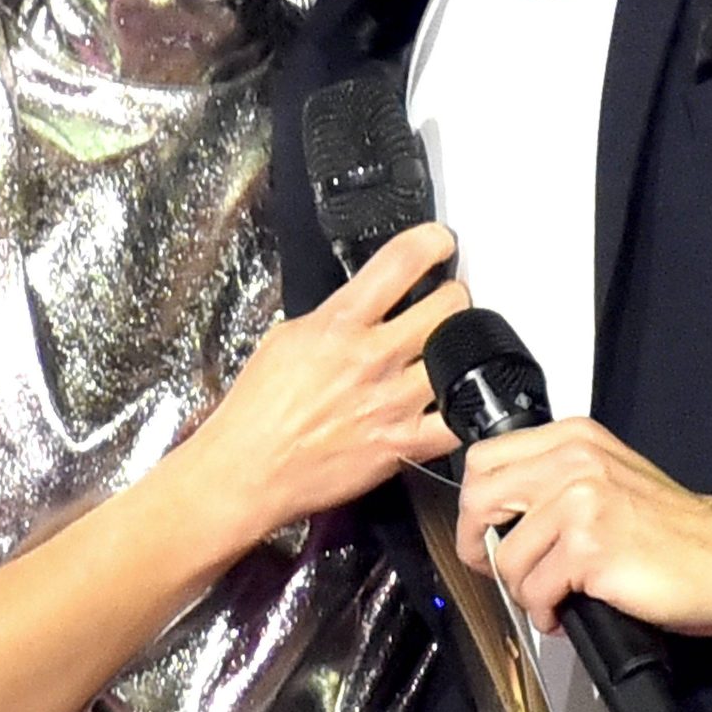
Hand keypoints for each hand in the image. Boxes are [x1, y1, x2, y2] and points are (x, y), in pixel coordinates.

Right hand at [182, 223, 467, 541]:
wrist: (247, 470)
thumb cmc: (257, 410)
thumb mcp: (287, 338)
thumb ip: (334, 316)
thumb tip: (366, 300)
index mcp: (339, 324)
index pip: (400, 262)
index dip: (431, 242)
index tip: (439, 242)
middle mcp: (371, 357)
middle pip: (446, 306)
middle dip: (454, 295)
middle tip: (449, 299)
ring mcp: (391, 402)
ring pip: (458, 355)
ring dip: (462, 344)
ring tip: (453, 346)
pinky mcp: (401, 444)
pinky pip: (456, 422)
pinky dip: (464, 408)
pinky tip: (457, 399)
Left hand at [455, 418, 711, 637]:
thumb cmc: (676, 531)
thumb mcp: (609, 479)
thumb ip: (556, 482)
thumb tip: (500, 518)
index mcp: (574, 439)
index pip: (485, 458)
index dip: (475, 505)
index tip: (485, 533)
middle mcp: (573, 461)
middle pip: (479, 499)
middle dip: (480, 546)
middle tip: (502, 573)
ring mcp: (580, 502)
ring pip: (506, 555)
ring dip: (522, 590)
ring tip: (553, 598)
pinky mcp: (589, 548)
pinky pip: (534, 591)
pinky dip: (544, 613)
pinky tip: (568, 613)